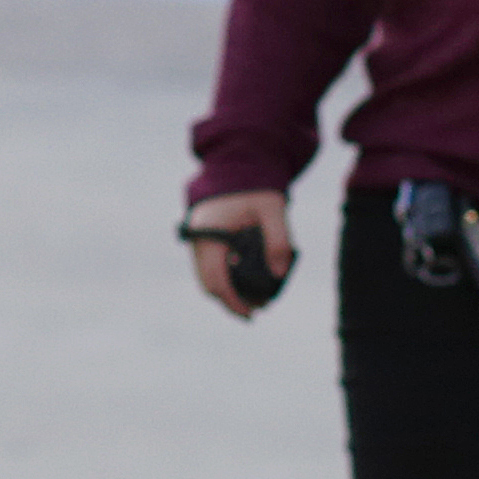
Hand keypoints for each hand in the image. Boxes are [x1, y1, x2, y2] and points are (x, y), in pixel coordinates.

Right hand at [184, 188, 294, 318]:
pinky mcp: (203, 238)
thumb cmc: (256, 186)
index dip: (232, 301)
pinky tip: (242, 284)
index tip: (251, 313)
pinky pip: (209, 266)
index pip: (216, 279)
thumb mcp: (273, 209)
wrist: (237, 164)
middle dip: (229, 301)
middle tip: (254, 312)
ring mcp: (197, 239)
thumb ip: (279, 240)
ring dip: (226, 292)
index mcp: (210, 233)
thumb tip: (280, 274)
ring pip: (206, 277)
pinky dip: (224, 278)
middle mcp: (198, 239)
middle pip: (208, 283)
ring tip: (250, 303)